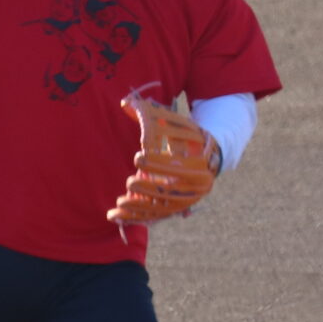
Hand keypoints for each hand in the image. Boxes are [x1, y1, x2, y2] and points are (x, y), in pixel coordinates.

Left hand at [106, 94, 221, 225]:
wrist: (207, 155)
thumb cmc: (187, 135)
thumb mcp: (175, 122)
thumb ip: (152, 113)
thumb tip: (125, 103)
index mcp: (201, 163)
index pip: (180, 166)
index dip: (159, 162)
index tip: (138, 156)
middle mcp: (198, 186)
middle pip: (172, 191)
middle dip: (149, 188)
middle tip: (130, 181)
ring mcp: (187, 200)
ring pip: (162, 208)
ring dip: (140, 208)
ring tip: (119, 204)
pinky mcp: (175, 209)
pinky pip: (154, 216)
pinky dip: (135, 218)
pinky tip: (115, 217)